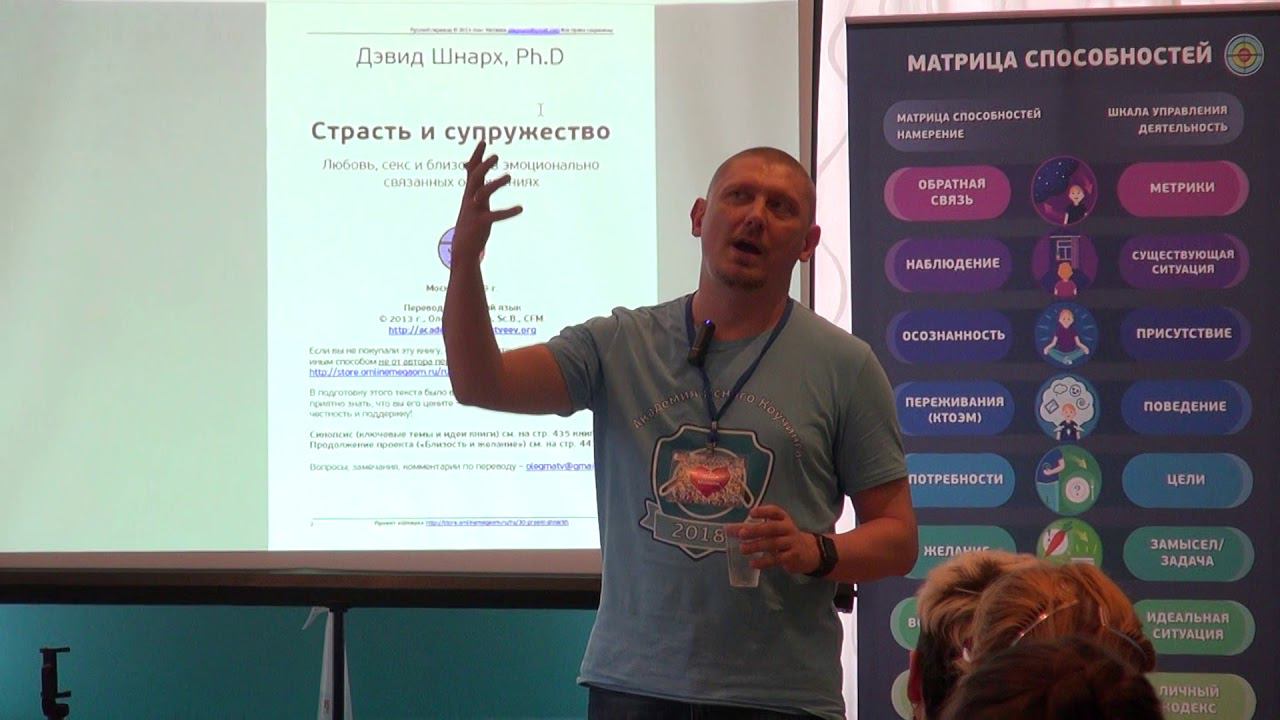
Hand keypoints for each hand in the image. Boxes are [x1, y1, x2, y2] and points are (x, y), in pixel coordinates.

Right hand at [451, 141, 521, 264]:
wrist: (462, 249)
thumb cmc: (470, 223)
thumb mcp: (471, 201)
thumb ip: (474, 184)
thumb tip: (469, 166)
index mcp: (470, 194)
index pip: (471, 171)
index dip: (477, 156)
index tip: (483, 141)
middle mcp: (470, 199)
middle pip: (474, 178)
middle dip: (484, 165)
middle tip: (497, 155)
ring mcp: (474, 211)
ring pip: (482, 193)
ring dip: (495, 183)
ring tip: (509, 176)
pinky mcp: (480, 224)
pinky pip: (494, 216)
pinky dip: (508, 212)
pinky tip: (520, 208)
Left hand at [734, 504, 821, 574]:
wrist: (808, 552)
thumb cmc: (784, 537)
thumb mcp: (772, 530)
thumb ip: (751, 528)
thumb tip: (727, 529)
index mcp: (783, 519)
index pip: (775, 511)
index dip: (764, 511)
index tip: (751, 513)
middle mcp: (788, 528)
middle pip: (772, 528)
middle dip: (756, 530)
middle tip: (741, 534)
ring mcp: (791, 542)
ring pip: (773, 543)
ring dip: (757, 546)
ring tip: (742, 549)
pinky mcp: (792, 557)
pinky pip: (777, 559)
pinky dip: (764, 561)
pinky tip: (753, 563)